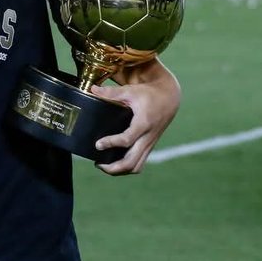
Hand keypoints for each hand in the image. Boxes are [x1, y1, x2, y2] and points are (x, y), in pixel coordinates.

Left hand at [87, 59, 180, 175]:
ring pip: (136, 166)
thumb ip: (112, 92)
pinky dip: (127, 167)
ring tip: (103, 165)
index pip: (127, 140)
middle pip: (132, 162)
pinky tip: (114, 163)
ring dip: (119, 171)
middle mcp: (147, 137)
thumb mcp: (131, 91)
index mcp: (143, 123)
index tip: (98, 144)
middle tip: (97, 163)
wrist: (169, 98)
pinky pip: (139, 163)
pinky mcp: (149, 146)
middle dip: (114, 168)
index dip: (111, 143)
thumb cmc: (148, 94)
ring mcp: (149, 144)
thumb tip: (92, 90)